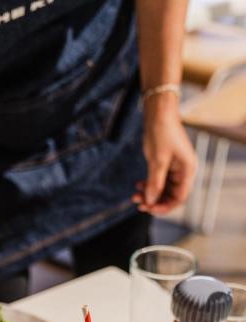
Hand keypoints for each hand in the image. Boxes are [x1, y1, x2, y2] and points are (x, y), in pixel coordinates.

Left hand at [133, 95, 196, 214]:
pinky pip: (158, 181)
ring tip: (134, 195)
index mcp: (188, 170)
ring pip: (163, 189)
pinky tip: (137, 184)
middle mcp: (184, 171)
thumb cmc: (162, 132)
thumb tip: (150, 201)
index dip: (165, 206)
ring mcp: (175, 168)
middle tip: (138, 203)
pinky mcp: (165, 164)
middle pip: (171, 196)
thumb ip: (155, 182)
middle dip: (155, 201)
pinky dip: (148, 185)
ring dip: (149, 194)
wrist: (158, 112)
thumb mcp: (158, 159)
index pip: (180, 197)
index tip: (149, 208)